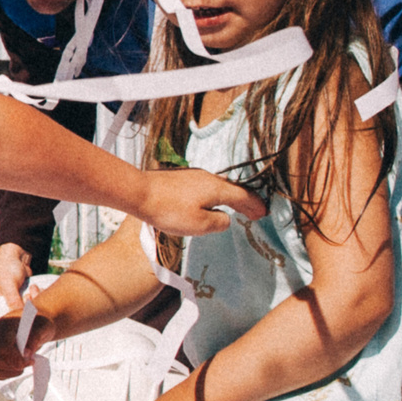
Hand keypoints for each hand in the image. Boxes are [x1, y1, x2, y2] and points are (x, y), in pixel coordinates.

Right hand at [0, 244, 34, 323]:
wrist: (17, 256)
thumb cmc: (6, 269)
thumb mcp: (8, 285)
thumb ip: (13, 302)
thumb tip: (20, 319)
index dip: (6, 327)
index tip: (20, 322)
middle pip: (8, 322)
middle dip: (21, 314)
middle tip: (27, 300)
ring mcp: (7, 305)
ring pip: (19, 315)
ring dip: (28, 306)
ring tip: (30, 292)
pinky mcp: (17, 302)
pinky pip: (26, 308)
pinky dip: (31, 302)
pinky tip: (33, 291)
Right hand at [0, 301, 51, 379]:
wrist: (34, 326)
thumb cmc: (38, 325)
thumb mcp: (43, 327)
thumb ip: (35, 338)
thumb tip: (26, 353)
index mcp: (1, 325)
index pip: (3, 347)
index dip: (16, 358)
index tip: (31, 360)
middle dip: (15, 366)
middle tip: (30, 362)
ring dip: (12, 371)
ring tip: (25, 364)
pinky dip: (9, 374)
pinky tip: (19, 366)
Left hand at [134, 168, 263, 238]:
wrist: (138, 192)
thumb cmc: (168, 210)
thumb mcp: (199, 224)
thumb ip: (218, 222)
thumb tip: (226, 219)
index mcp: (217, 188)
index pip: (244, 197)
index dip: (255, 206)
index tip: (263, 213)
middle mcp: (209, 178)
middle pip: (233, 189)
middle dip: (246, 201)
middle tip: (255, 212)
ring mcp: (194, 176)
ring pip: (219, 187)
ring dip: (230, 197)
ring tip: (235, 207)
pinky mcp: (180, 178)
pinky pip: (205, 186)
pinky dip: (215, 195)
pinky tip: (209, 201)